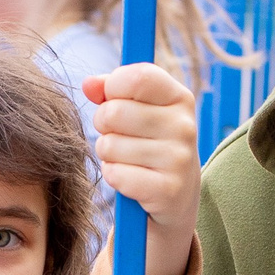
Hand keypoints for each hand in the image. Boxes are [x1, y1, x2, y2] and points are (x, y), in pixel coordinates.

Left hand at [83, 64, 199, 274]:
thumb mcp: (138, 111)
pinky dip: (113, 176)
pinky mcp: (168, 191)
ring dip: (107, 154)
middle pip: (114, 112)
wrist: (176, 197)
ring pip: (110, 146)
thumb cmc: (149, 144)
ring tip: (126, 160)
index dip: (113, 87)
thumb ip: (111, 91)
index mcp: (180, 98)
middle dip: (103, 125)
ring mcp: (179, 159)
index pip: (137, 77)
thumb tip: (89, 84)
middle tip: (116, 136)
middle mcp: (185, 126)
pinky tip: (129, 179)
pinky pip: (116, 175)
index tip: (113, 99)